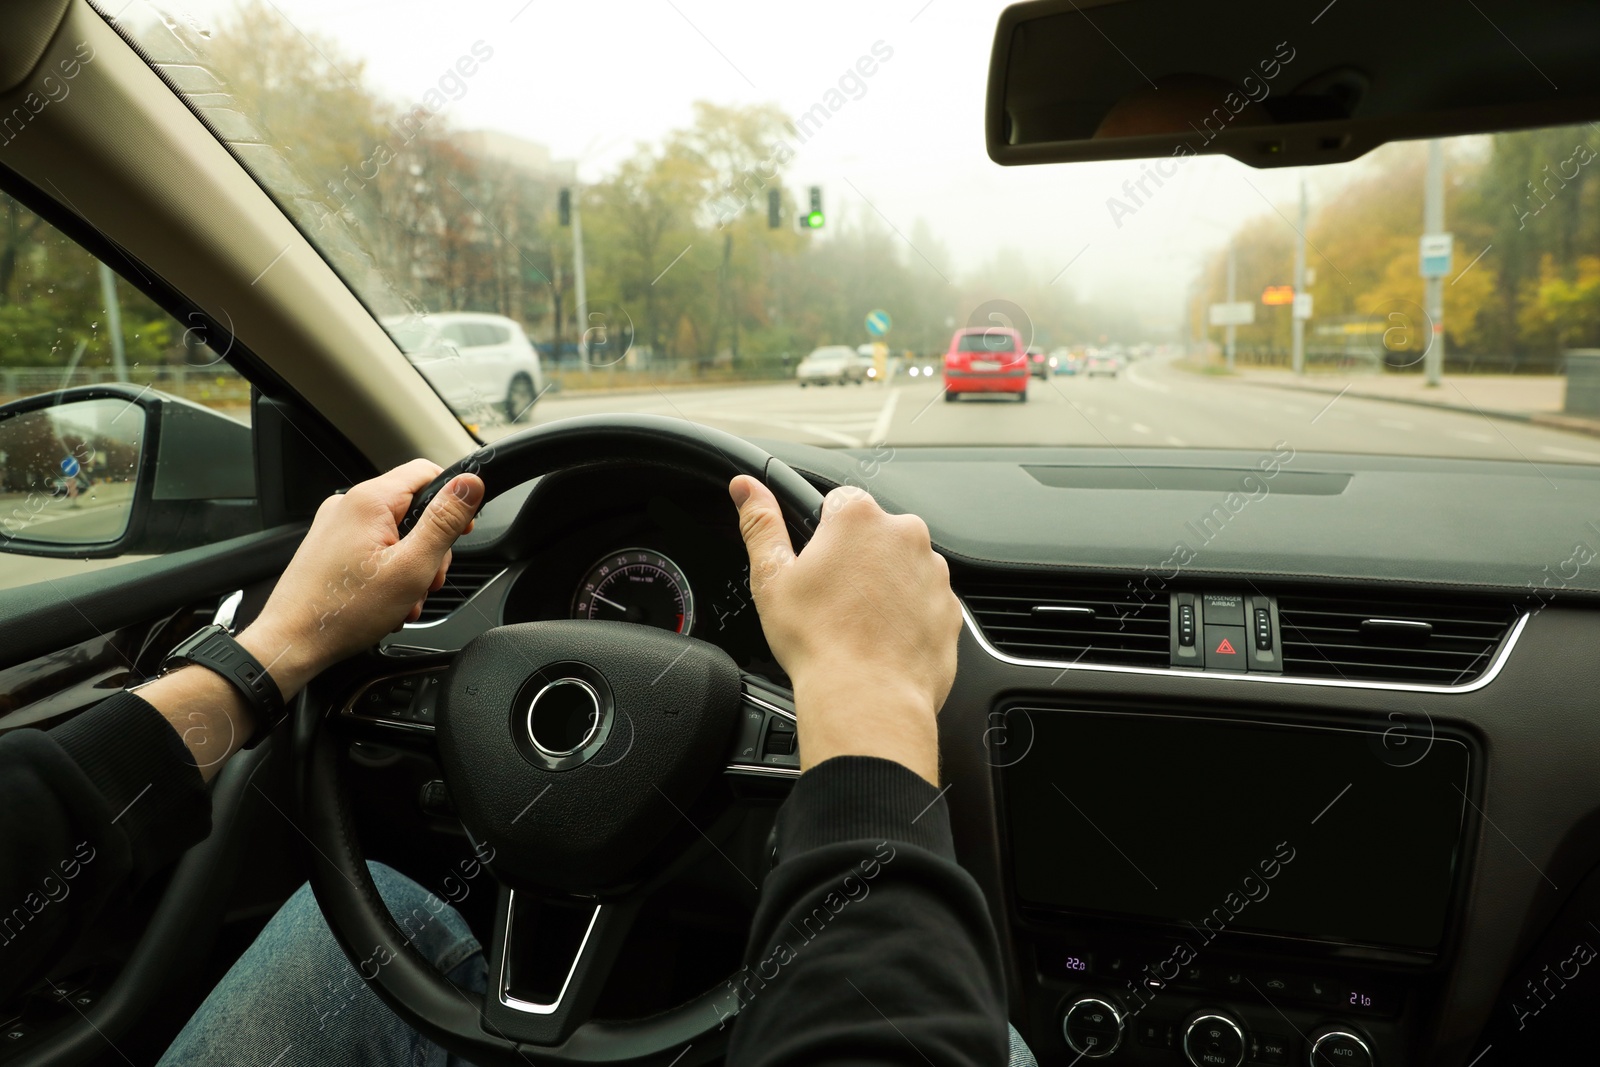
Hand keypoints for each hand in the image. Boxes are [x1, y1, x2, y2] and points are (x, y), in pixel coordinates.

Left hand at [238, 460, 484, 697]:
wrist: (293, 642)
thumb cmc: (344, 611)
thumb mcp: (412, 566)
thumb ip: (444, 521)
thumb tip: (469, 484)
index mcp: (369, 500)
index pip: (427, 472)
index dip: (453, 499)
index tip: (461, 531)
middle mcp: (348, 505)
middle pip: (412, 508)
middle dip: (430, 546)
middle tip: (427, 581)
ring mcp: (336, 525)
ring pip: (395, 532)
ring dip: (410, 565)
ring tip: (404, 599)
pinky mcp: (329, 545)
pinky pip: (373, 547)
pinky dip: (388, 570)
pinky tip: (387, 600)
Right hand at [729, 476, 959, 784]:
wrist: (868, 699)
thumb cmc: (819, 642)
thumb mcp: (772, 578)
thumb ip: (760, 524)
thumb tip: (746, 488)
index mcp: (859, 518)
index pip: (839, 502)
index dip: (821, 534)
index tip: (815, 566)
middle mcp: (905, 535)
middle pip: (874, 534)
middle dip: (855, 559)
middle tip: (831, 600)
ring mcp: (934, 573)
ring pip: (902, 568)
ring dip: (883, 587)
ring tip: (856, 625)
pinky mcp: (951, 608)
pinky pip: (925, 602)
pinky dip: (907, 616)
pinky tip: (881, 640)